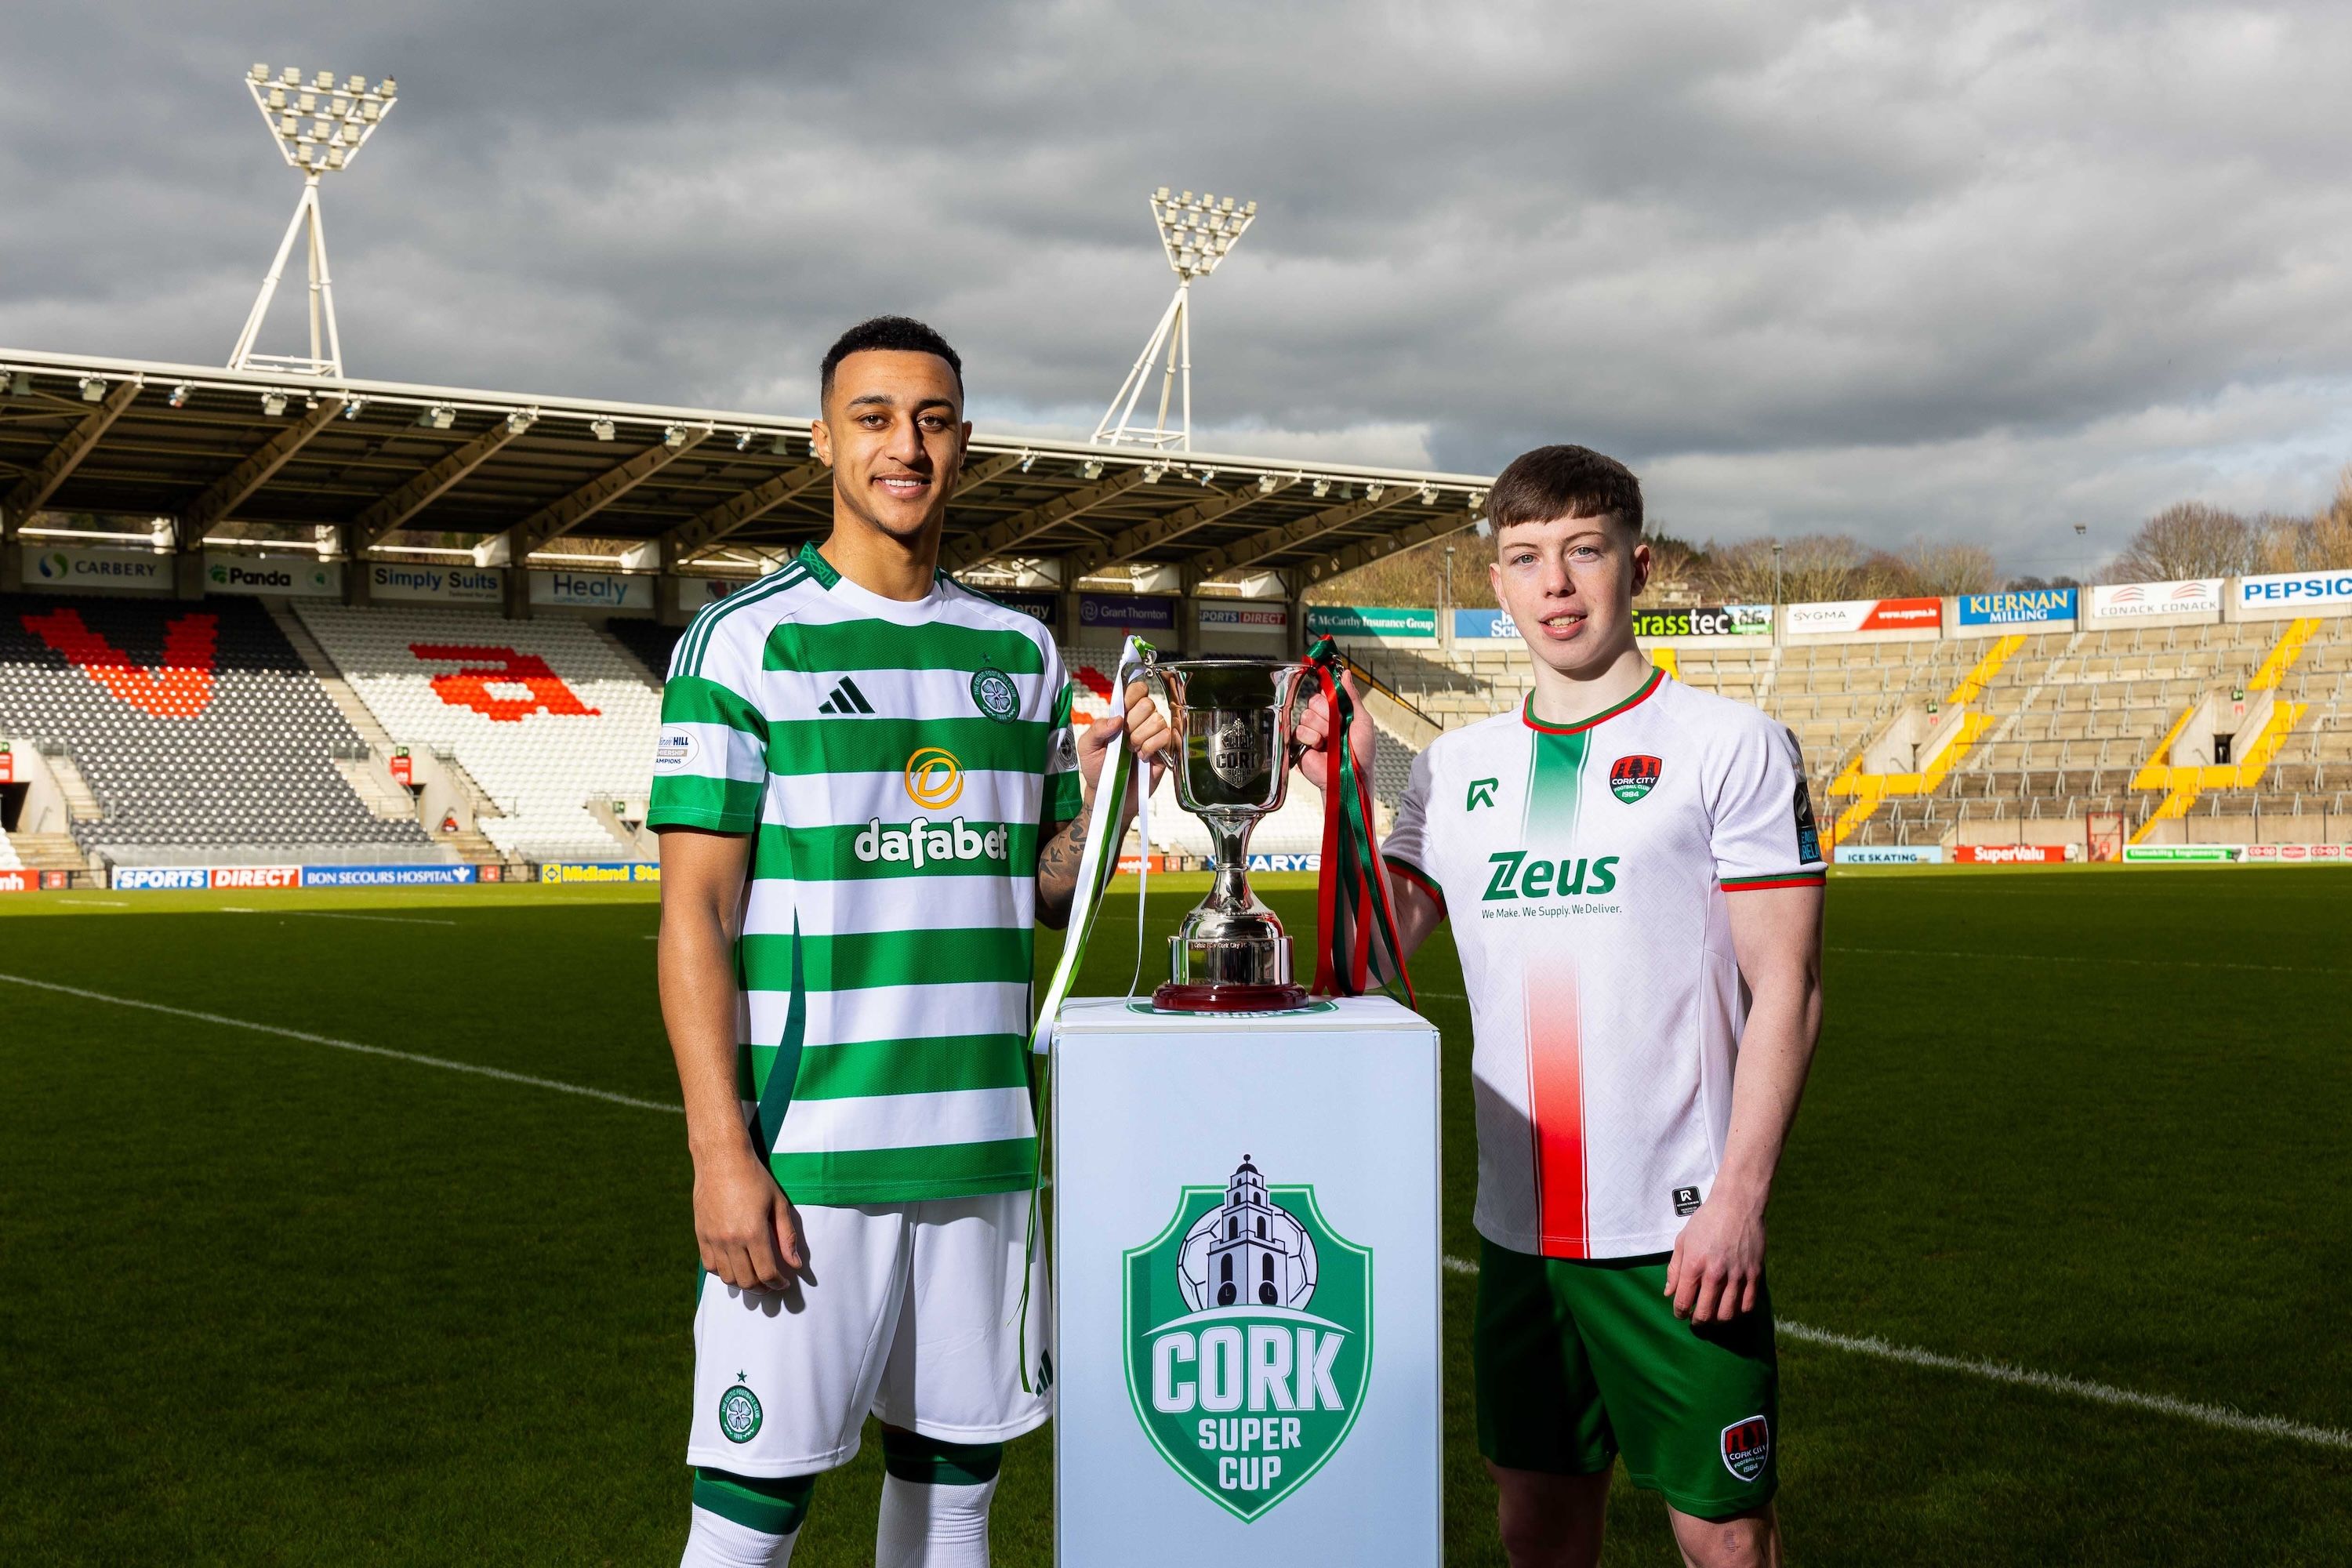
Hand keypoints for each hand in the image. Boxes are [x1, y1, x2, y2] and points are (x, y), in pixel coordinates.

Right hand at [693, 1140, 803, 1291]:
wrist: (721, 1159)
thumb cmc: (754, 1178)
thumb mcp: (778, 1203)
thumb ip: (787, 1236)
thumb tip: (795, 1265)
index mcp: (753, 1232)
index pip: (767, 1273)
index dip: (778, 1283)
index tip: (784, 1282)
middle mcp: (731, 1240)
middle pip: (747, 1281)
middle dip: (762, 1287)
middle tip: (770, 1283)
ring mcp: (713, 1239)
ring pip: (727, 1278)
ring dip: (743, 1283)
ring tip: (754, 1276)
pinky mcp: (701, 1235)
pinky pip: (710, 1266)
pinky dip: (723, 1272)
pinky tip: (735, 1265)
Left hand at [1075, 682, 1170, 810]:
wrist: (1109, 793)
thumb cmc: (1097, 768)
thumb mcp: (1087, 747)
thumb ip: (1097, 729)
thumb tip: (1116, 719)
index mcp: (1123, 714)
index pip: (1136, 690)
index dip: (1132, 696)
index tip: (1123, 713)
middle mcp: (1141, 721)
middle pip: (1148, 703)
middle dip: (1133, 723)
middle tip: (1124, 739)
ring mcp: (1154, 734)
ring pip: (1157, 720)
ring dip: (1141, 737)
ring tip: (1132, 750)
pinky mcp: (1165, 749)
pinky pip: (1166, 737)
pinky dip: (1151, 747)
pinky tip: (1143, 757)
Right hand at [1292, 670, 1376, 794]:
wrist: (1351, 777)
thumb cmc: (1362, 753)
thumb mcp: (1363, 721)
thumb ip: (1352, 697)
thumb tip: (1345, 674)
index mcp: (1338, 712)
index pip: (1326, 692)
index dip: (1328, 693)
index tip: (1332, 696)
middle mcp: (1323, 720)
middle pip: (1314, 700)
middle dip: (1327, 713)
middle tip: (1337, 727)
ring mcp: (1311, 731)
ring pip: (1306, 714)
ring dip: (1321, 728)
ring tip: (1330, 741)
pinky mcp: (1300, 744)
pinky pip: (1299, 730)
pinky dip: (1311, 737)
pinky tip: (1319, 746)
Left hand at [1665, 1190, 1764, 1324]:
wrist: (1737, 1204)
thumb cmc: (1706, 1220)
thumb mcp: (1683, 1240)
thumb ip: (1674, 1269)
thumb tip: (1668, 1293)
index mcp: (1694, 1265)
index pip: (1683, 1302)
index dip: (1679, 1313)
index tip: (1680, 1313)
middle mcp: (1715, 1274)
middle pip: (1705, 1314)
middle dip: (1697, 1322)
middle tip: (1696, 1319)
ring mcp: (1737, 1275)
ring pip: (1727, 1314)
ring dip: (1717, 1320)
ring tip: (1714, 1314)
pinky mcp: (1755, 1274)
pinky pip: (1747, 1305)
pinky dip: (1738, 1311)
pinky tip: (1732, 1306)